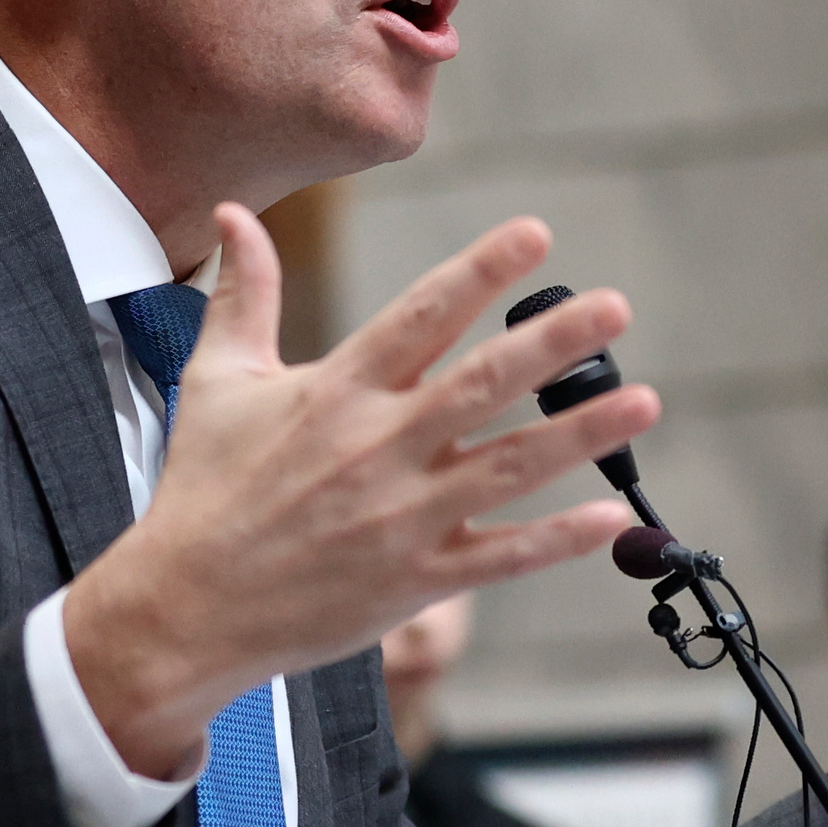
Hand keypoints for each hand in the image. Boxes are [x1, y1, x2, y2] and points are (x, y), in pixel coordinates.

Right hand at [62, 206, 656, 776]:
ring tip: (643, 403)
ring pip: (508, 466)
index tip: (536, 234)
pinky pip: (501, 556)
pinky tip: (615, 516)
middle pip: (481, 383)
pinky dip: (559, 539)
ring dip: (580, 434)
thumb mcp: (215, 382)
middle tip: (615, 307)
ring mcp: (400, 518)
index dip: (481, 271)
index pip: (422, 315)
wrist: (184, 610)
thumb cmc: (202, 492)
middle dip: (553, 342)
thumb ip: (241, 295)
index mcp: (335, 391)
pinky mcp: (414, 582)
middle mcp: (376, 448)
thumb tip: (232, 216)